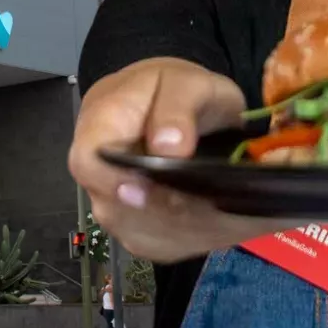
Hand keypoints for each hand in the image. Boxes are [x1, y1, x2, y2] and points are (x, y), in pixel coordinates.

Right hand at [69, 58, 292, 262]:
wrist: (168, 103)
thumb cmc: (172, 87)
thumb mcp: (184, 81)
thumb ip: (176, 107)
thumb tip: (168, 146)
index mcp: (100, 126)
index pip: (88, 163)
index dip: (114, 181)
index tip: (151, 188)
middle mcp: (99, 176)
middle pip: (118, 210)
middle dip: (173, 213)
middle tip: (226, 203)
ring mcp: (118, 207)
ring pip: (145, 235)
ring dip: (193, 231)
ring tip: (239, 213)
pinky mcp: (141, 230)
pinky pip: (164, 246)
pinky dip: (200, 239)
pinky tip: (232, 223)